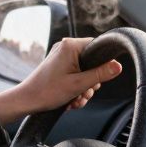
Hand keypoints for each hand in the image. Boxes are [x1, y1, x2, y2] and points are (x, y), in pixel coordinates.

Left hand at [0, 37, 123, 125]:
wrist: (27, 100)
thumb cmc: (47, 91)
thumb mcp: (79, 85)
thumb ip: (100, 74)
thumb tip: (118, 66)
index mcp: (71, 46)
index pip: (98, 47)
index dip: (102, 65)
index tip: (97, 79)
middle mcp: (66, 47)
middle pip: (93, 63)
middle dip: (90, 83)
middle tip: (83, 94)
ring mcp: (62, 57)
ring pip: (85, 72)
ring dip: (83, 89)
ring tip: (74, 100)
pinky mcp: (59, 66)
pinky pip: (75, 75)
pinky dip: (75, 88)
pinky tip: (70, 100)